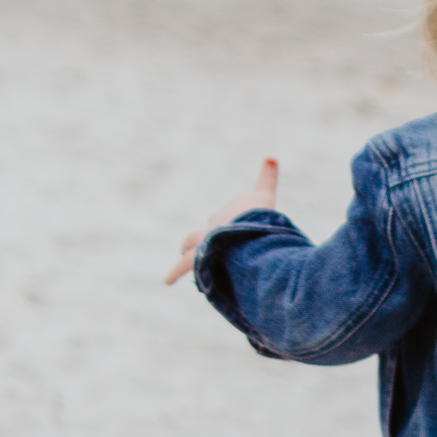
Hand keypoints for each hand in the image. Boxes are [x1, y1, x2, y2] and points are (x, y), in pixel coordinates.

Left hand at [167, 157, 278, 285]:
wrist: (244, 231)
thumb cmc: (258, 215)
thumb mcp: (264, 197)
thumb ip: (268, 178)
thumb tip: (271, 156)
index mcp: (230, 214)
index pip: (222, 213)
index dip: (221, 217)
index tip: (216, 218)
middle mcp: (215, 225)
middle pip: (209, 225)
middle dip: (208, 232)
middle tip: (207, 240)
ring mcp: (206, 241)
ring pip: (191, 244)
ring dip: (188, 249)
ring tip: (183, 256)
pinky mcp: (199, 256)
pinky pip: (183, 266)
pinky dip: (174, 273)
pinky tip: (166, 281)